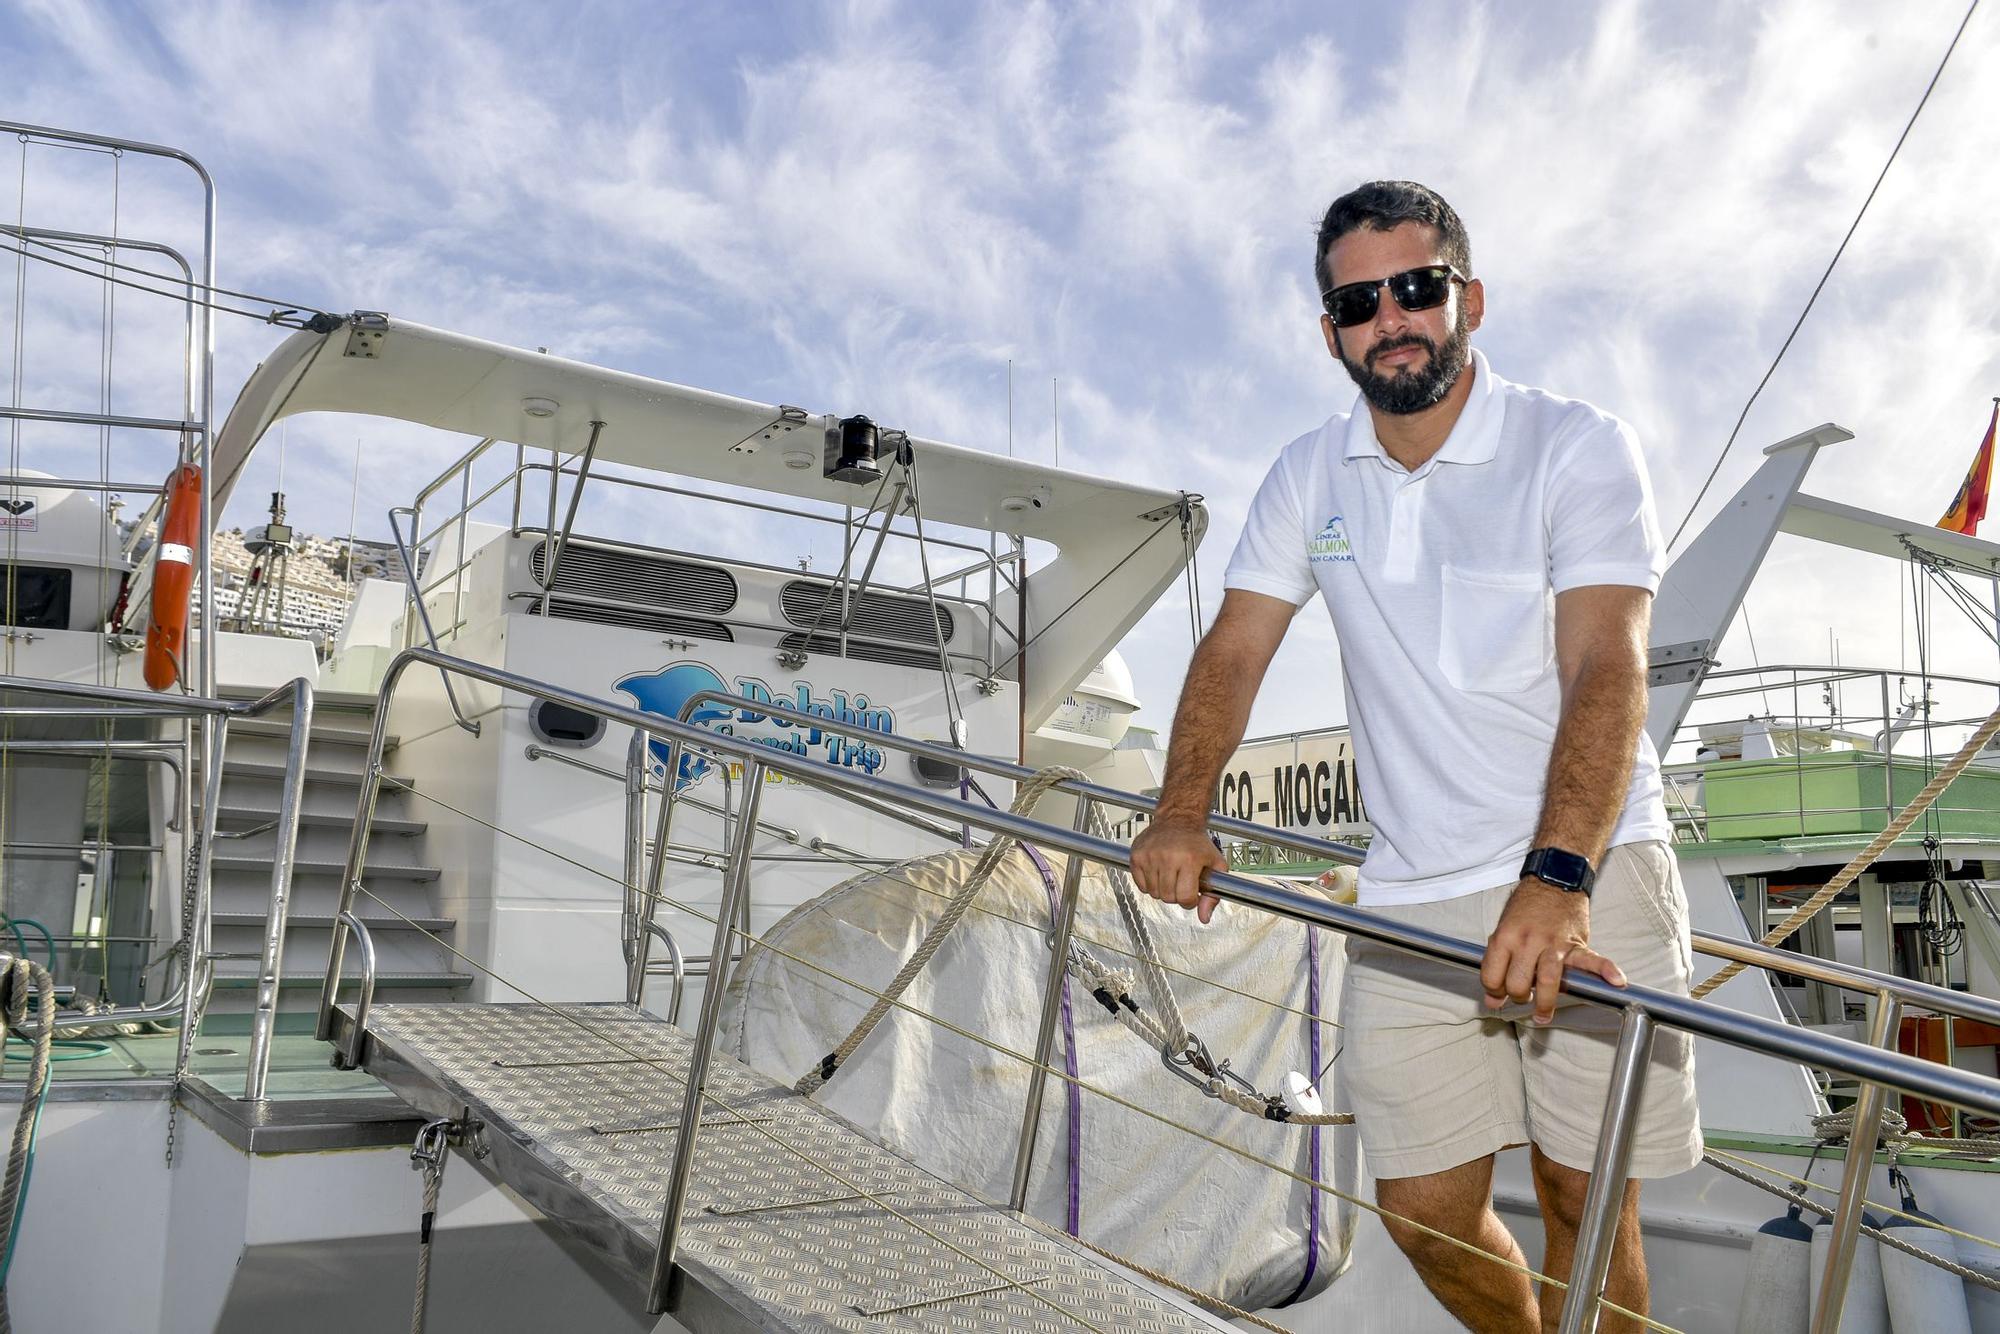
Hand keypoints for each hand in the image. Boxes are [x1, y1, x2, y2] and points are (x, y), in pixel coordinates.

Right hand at [1130, 816, 1228, 923]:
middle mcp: (1168, 857)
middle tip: (1181, 881)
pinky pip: (1141, 886)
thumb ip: (1213, 895)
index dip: (1190, 900)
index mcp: (1189, 859)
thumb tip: (1204, 918)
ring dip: (1163, 890)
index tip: (1192, 891)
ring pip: (1154, 894)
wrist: (1178, 819)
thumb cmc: (1197, 843)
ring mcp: (1150, 856)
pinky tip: (1158, 871)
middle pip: (1168, 898)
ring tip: (1170, 875)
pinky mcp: (1137, 855)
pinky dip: (1149, 884)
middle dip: (1176, 895)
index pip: (1185, 898)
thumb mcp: (1215, 866)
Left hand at [1479, 879, 1625, 1023]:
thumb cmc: (1527, 905)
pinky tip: (1617, 981)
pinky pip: (1593, 960)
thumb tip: (1493, 998)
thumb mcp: (1504, 929)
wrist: (1553, 878)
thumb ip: (1497, 963)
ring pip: (1547, 980)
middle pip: (1518, 983)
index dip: (1493, 990)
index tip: (1498, 993)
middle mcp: (1528, 941)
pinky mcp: (1575, 943)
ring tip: (1543, 1016)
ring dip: (1545, 1003)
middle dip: (1518, 997)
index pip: (1493, 975)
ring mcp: (1553, 943)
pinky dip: (1606, 970)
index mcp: (1506, 937)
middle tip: (1522, 997)